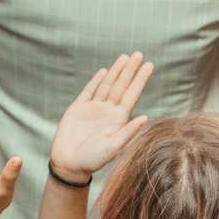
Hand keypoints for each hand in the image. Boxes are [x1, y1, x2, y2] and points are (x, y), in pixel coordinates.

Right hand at [49, 53, 153, 181]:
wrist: (69, 164)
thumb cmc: (92, 160)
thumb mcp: (112, 148)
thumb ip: (128, 133)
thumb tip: (145, 118)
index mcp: (118, 119)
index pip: (132, 94)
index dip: (140, 79)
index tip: (149, 65)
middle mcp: (108, 111)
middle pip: (121, 86)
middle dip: (130, 70)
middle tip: (138, 54)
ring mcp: (93, 109)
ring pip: (107, 85)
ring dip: (116, 71)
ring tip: (125, 57)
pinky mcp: (78, 108)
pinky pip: (89, 91)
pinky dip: (96, 81)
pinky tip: (105, 71)